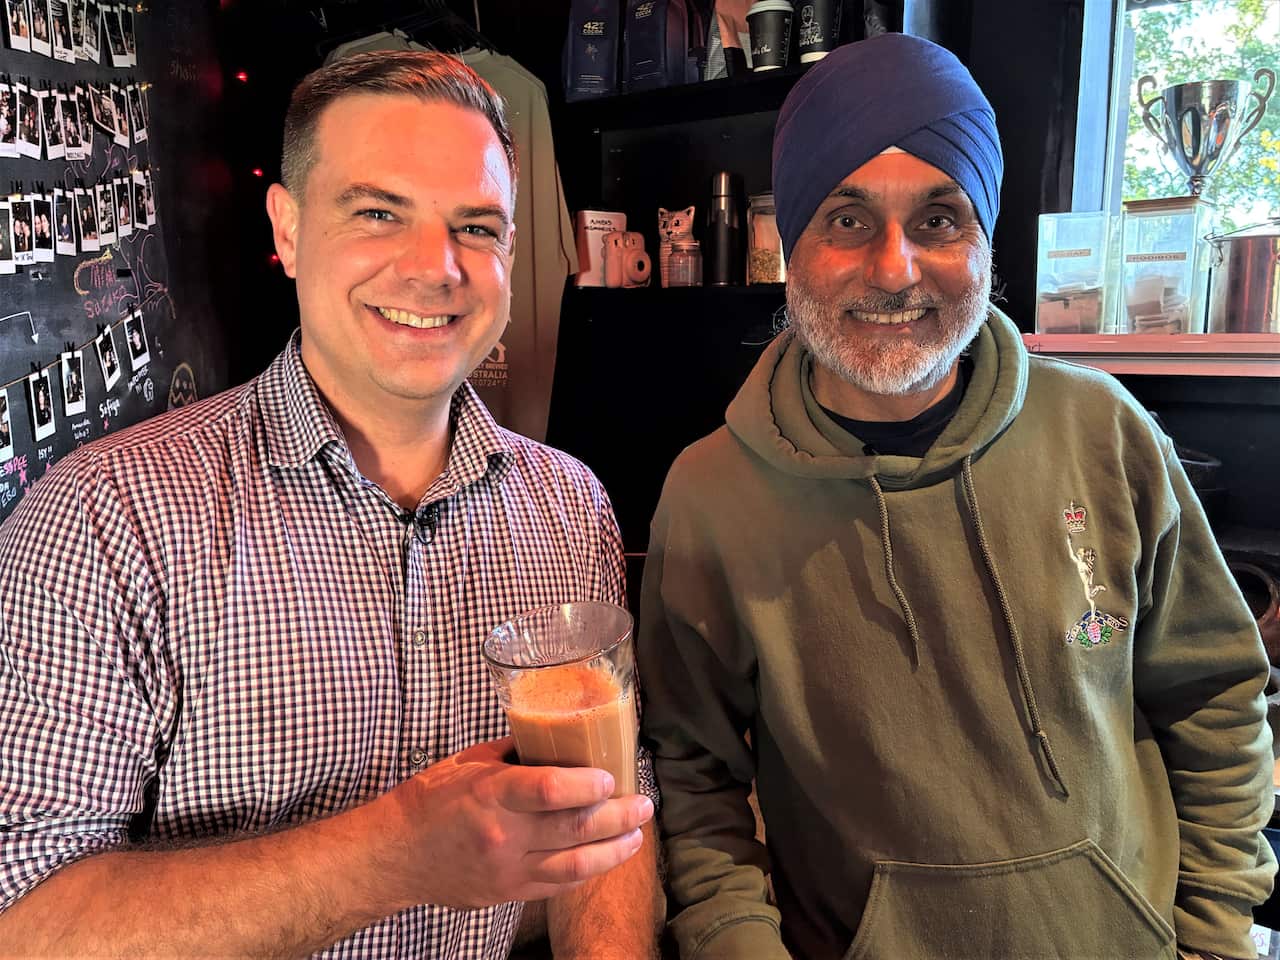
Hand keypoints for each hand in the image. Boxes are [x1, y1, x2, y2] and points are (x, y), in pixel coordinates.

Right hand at [374, 738, 653, 910]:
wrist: (395, 856)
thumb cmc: (430, 800)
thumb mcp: (467, 762)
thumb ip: (513, 753)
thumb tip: (555, 735)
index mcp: (491, 794)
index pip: (551, 790)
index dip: (589, 785)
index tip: (613, 776)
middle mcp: (504, 835)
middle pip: (575, 827)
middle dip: (618, 815)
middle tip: (644, 803)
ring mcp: (509, 869)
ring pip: (576, 864)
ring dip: (614, 848)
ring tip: (637, 833)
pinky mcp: (510, 892)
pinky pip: (560, 884)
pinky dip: (589, 869)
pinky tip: (607, 856)